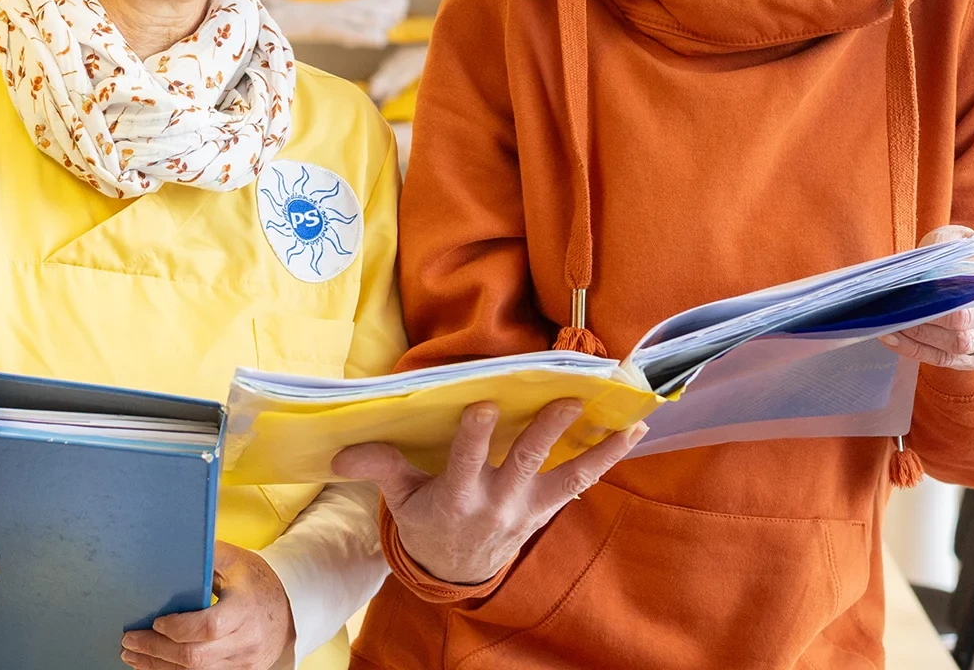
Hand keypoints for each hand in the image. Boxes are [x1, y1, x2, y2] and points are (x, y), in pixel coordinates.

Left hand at [121, 543, 293, 669]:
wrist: (291, 608)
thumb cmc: (258, 581)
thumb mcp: (236, 561)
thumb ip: (206, 556)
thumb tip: (170, 548)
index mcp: (245, 609)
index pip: (208, 627)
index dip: (178, 628)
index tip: (156, 620)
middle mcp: (246, 641)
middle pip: (195, 657)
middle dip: (156, 650)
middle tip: (129, 641)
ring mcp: (243, 662)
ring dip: (159, 666)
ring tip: (134, 655)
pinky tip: (155, 665)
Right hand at [331, 399, 647, 585]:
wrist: (453, 572)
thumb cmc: (426, 522)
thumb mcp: (400, 498)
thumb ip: (380, 467)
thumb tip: (342, 453)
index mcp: (456, 498)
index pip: (467, 463)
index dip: (475, 436)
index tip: (484, 405)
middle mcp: (496, 504)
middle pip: (524, 463)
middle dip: (545, 432)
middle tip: (568, 401)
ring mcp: (525, 510)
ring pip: (565, 477)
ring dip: (596, 451)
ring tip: (626, 424)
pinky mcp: (544, 512)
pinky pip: (578, 484)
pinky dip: (605, 459)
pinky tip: (631, 433)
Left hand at [879, 225, 973, 370]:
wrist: (973, 281)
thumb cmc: (957, 256)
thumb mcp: (951, 239)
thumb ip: (940, 248)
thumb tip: (922, 272)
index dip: (945, 282)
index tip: (916, 281)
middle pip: (964, 317)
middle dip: (924, 313)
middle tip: (894, 306)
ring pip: (957, 343)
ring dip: (918, 334)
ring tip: (888, 322)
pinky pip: (946, 359)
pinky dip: (915, 349)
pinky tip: (890, 337)